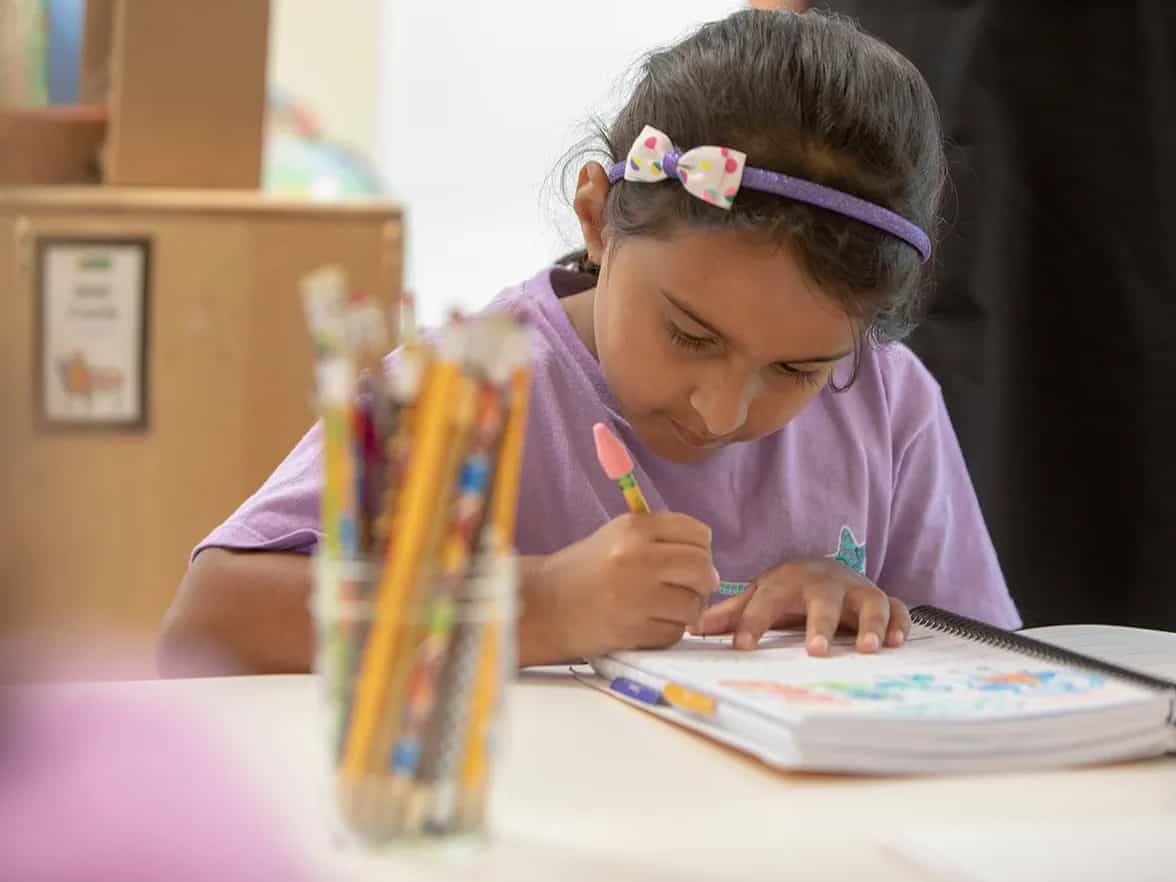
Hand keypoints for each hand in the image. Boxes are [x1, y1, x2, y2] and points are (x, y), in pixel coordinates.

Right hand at [532, 512, 718, 660]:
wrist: (543, 606)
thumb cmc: (584, 570)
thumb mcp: (616, 537)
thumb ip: (661, 539)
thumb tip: (709, 564)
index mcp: (633, 528)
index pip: (698, 533)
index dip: (701, 549)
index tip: (690, 560)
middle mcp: (636, 558)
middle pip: (701, 568)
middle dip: (702, 582)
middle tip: (689, 589)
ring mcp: (634, 596)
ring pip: (693, 604)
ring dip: (687, 610)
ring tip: (666, 608)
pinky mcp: (632, 631)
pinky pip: (675, 633)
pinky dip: (669, 631)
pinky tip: (649, 624)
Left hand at [691, 558, 909, 655]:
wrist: (823, 566)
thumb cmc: (787, 589)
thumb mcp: (759, 595)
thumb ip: (731, 614)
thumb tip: (692, 626)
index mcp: (787, 581)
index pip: (766, 601)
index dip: (751, 623)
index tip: (741, 647)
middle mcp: (824, 583)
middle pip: (823, 599)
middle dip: (820, 623)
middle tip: (815, 650)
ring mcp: (855, 590)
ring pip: (868, 602)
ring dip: (869, 623)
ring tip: (867, 648)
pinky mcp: (880, 600)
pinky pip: (897, 608)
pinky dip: (900, 624)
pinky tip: (896, 643)